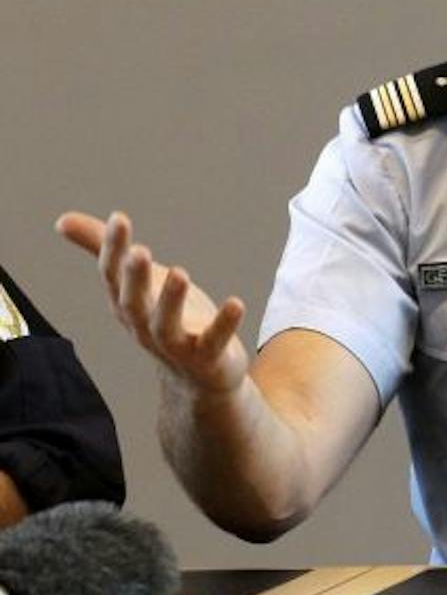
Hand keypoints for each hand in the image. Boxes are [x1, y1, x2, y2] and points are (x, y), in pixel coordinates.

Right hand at [57, 211, 249, 394]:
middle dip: (134, 278)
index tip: (119, 218)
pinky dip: (223, 324)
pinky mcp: (206, 357)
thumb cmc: (165, 317)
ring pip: (165, 326)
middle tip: (138, 251)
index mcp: (126, 303)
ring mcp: (174, 345)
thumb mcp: (138, 280)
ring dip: (170, 301)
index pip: (113, 276)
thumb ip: (104, 249)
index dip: (114, 248)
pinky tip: (236, 303)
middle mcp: (144, 325)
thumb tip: (61, 221)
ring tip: (179, 273)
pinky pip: (213, 342)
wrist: (197, 376)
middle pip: (133, 303)